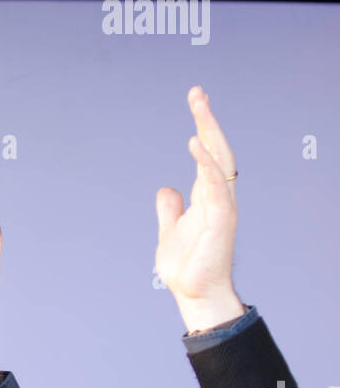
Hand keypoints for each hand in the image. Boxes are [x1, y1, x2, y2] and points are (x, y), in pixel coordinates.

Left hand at [155, 87, 243, 329]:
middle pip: (216, 149)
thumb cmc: (187, 267)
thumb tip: (166, 188)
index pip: (207, 153)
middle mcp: (217, 196)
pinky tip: (195, 143)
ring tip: (199, 106)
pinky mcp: (220, 220)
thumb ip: (170, 209)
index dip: (202, 127)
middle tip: (197, 92)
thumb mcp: (170, 231)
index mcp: (206, 196)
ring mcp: (221, 207)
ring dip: (208, 131)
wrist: (195, 294)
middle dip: (207, 120)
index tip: (196, 100)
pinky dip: (205, 163)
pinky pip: (215, 185)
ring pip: (219, 160)